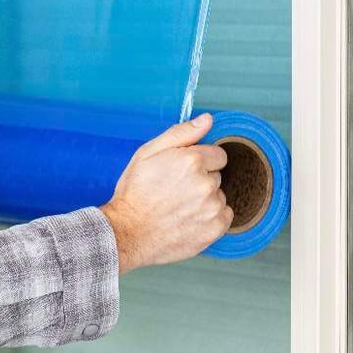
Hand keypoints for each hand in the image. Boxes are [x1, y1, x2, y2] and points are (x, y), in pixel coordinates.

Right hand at [100, 113, 231, 273]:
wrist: (128, 232)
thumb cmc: (135, 192)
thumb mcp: (147, 154)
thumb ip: (181, 134)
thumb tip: (207, 120)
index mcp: (192, 160)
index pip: (217, 155)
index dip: (199, 162)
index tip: (182, 172)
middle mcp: (206, 183)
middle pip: (216, 177)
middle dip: (201, 181)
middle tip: (175, 191)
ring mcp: (212, 207)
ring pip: (219, 197)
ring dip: (205, 200)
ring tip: (179, 207)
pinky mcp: (214, 229)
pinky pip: (224, 217)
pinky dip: (210, 218)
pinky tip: (188, 219)